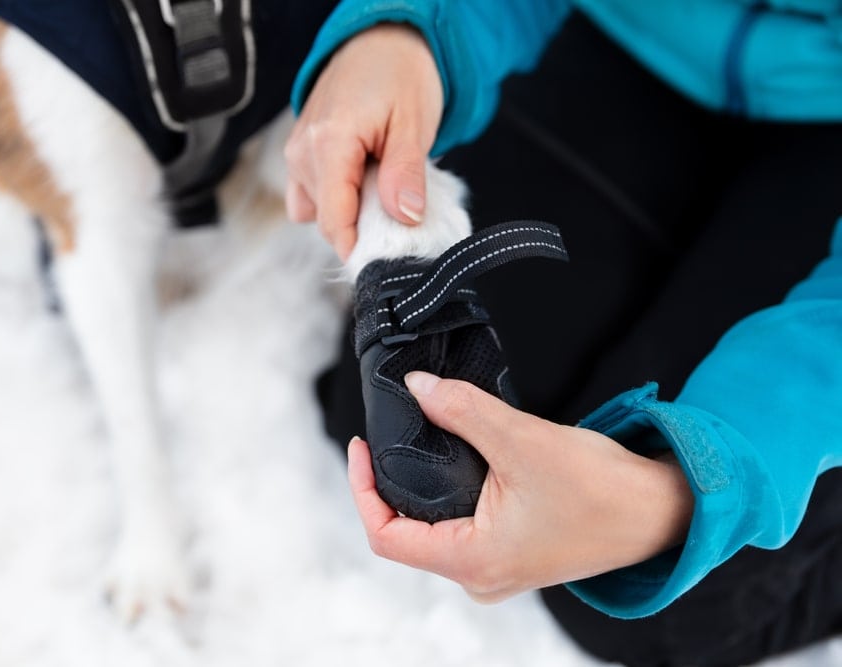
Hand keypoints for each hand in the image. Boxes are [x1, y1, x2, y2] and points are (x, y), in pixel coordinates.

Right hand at [285, 23, 443, 259]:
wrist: (381, 40)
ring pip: (316, 211)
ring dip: (348, 211)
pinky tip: (360, 181)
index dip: (359, 246)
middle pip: (325, 220)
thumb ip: (405, 174)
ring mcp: (296, 152)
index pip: (333, 220)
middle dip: (361, 226)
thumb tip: (403, 218)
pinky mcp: (299, 152)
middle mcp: (302, 151)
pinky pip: (308, 195)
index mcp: (329, 143)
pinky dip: (334, 198)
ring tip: (380, 184)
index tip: (388, 258)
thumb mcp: (414, 124)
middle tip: (397, 205)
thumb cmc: (400, 75)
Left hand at [348, 371, 693, 602]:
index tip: (361, 445)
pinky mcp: (512, 553)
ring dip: (419, 485)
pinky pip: (461, 525)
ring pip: (433, 527)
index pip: (386, 536)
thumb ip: (464, 412)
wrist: (662, 511)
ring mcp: (496, 568)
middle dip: (389, 483)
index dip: (362, 489)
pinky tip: (454, 456)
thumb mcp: (524, 441)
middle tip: (387, 434)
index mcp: (474, 563)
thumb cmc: (603, 489)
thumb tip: (417, 387)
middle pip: (406, 531)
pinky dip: (448, 491)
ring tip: (419, 438)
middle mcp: (479, 576)